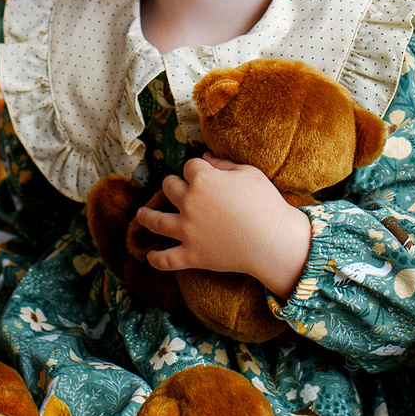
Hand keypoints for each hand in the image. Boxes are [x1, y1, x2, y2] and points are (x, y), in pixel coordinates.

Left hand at [134, 157, 312, 296]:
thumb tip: (204, 156)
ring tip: (140, 215)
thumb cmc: (266, 203)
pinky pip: (166, 259)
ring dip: (146, 217)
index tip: (201, 171)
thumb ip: (223, 163)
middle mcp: (189, 202)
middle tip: (174, 189)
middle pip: (169, 187)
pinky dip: (156, 259)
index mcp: (202, 179)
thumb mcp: (248, 173)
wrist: (274, 241)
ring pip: (156, 221)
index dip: (196, 168)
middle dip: (172, 185)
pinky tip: (149, 256)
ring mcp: (187, 230)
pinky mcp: (192, 255)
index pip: (189, 166)